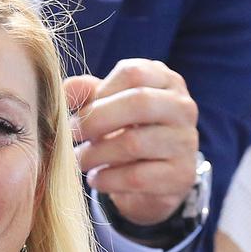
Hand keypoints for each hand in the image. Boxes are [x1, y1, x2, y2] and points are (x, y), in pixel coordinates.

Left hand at [65, 59, 199, 226]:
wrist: (158, 179)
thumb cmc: (129, 131)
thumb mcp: (110, 107)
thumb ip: (88, 94)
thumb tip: (64, 89)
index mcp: (167, 80)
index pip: (133, 72)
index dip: (99, 92)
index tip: (79, 112)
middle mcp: (183, 107)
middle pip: (138, 102)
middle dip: (95, 120)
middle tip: (71, 136)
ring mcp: (186, 142)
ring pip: (134, 143)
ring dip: (96, 154)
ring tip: (80, 161)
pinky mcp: (181, 176)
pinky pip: (136, 177)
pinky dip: (108, 179)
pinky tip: (96, 179)